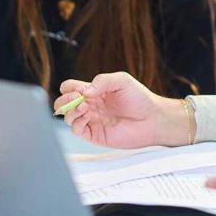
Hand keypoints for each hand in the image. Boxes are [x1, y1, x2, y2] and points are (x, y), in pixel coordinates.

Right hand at [56, 72, 188, 148]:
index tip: (79, 88)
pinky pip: (77, 130)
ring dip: (71, 110)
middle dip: (64, 100)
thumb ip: (102, 81)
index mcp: (93, 92)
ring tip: (85, 106)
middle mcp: (90, 106)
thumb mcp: (121, 80)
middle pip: (63, 103)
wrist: (152, 118)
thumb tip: (84, 91)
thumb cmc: (139, 98)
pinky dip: (76, 122)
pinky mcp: (95, 134)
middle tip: (76, 97)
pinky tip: (87, 115)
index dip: (69, 87)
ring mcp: (91, 120)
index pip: (70, 88)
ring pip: (67, 117)